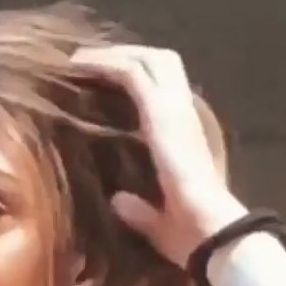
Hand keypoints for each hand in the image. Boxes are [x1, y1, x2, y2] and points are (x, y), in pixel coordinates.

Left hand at [71, 44, 247, 267]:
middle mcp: (184, 114)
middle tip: (89, 62)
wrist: (207, 231)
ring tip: (80, 58)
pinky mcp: (161, 111)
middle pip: (158, 61)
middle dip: (125, 55)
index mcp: (185, 137)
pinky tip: (78, 63)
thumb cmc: (189, 232)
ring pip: (146, 58)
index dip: (136, 76)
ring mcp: (175, 109)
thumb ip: (139, 210)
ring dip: (112, 54)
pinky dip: (104, 62)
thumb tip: (119, 201)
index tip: (101, 80)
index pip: (165, 89)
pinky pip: (131, 71)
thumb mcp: (158, 220)